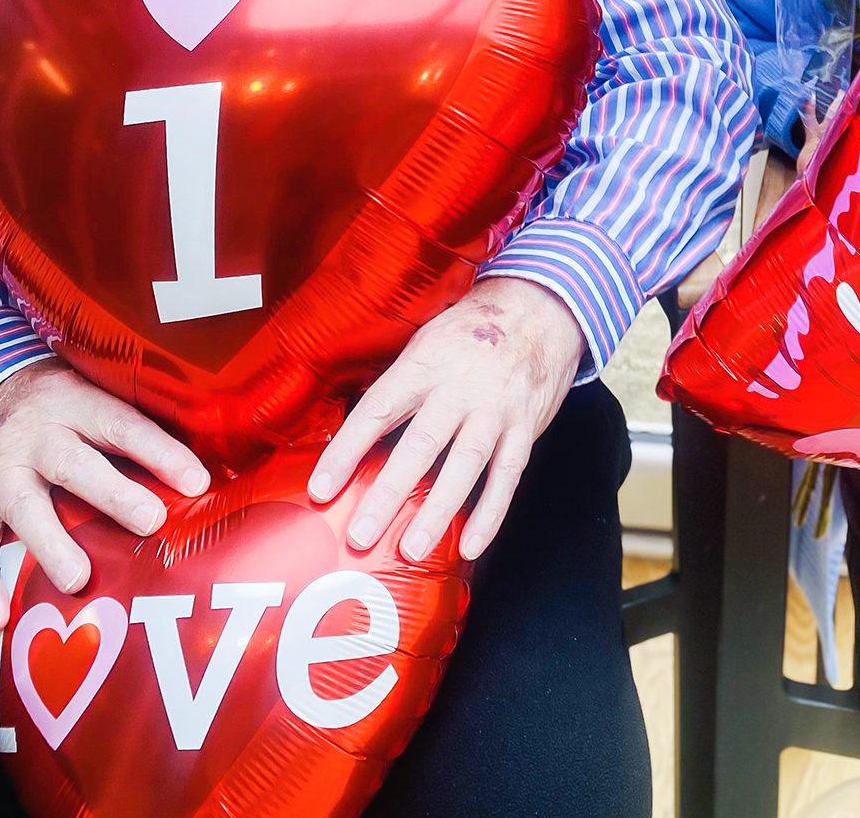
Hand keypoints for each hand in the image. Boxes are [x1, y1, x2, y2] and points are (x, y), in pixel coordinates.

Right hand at [0, 361, 210, 630]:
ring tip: (79, 579)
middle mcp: (35, 436)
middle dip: (114, 495)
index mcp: (75, 402)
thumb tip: (197, 459)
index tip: (197, 482)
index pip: (124, 426)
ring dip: (52, 545)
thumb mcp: (90, 387)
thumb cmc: (56, 397)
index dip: (161, 453)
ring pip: (25, 508)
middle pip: (75, 465)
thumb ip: (130, 418)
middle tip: (150, 522)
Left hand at [309, 277, 583, 565]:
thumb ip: (398, 387)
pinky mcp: (526, 426)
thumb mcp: (426, 344)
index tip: (321, 489)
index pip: (379, 409)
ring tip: (411, 550)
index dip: (347, 450)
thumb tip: (352, 439)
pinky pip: (508, 475)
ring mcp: (496, 408)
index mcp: (425, 363)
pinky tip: (472, 546)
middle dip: (389, 492)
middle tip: (361, 535)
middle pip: (422, 443)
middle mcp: (460, 387)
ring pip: (466, 464)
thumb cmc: (469, 333)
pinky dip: (491, 513)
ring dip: (438, 511)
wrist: (539, 308)